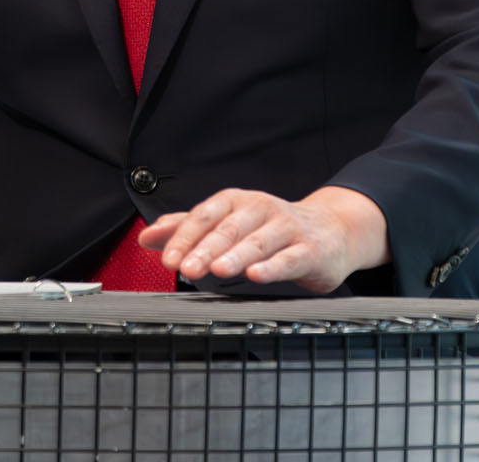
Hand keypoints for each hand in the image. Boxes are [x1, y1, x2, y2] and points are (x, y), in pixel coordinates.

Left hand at [139, 186, 387, 294]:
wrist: (331, 231)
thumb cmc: (271, 228)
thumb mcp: (229, 223)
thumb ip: (189, 229)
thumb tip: (147, 237)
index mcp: (237, 202)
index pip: (205, 216)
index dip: (185, 236)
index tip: (167, 259)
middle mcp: (261, 210)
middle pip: (228, 228)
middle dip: (205, 248)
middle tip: (185, 268)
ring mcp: (287, 228)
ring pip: (258, 241)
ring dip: (235, 255)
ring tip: (216, 270)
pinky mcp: (309, 250)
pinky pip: (289, 258)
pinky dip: (273, 266)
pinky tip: (256, 275)